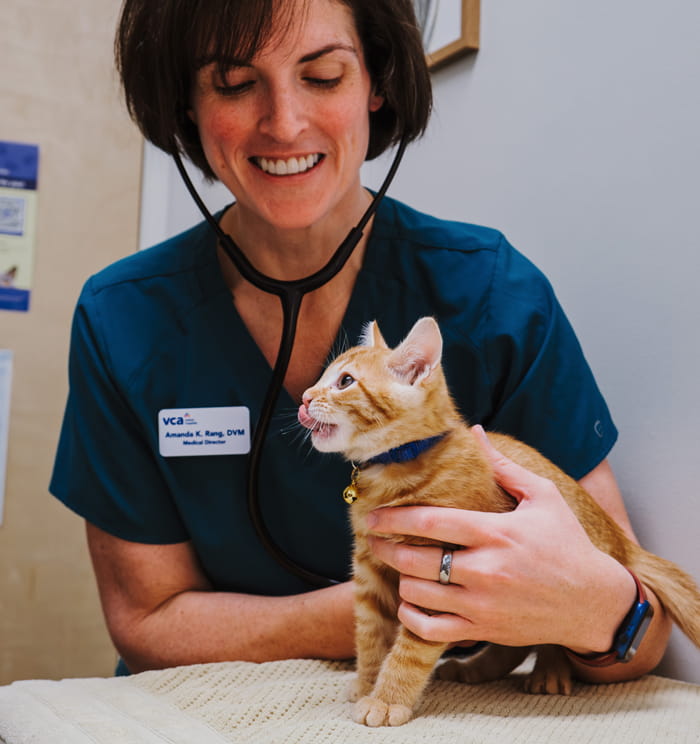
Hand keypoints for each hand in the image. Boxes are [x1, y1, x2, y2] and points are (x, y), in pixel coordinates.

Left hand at [366, 426, 635, 653]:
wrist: (593, 602)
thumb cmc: (567, 543)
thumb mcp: (542, 496)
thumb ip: (503, 466)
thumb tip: (474, 432)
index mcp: (495, 533)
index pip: (431, 522)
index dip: (395, 517)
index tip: (375, 515)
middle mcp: (485, 570)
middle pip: (416, 560)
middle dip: (386, 549)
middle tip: (374, 540)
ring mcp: (483, 605)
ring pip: (419, 595)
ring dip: (401, 579)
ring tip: (398, 567)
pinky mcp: (484, 631)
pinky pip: (432, 630)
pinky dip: (412, 616)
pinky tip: (410, 601)